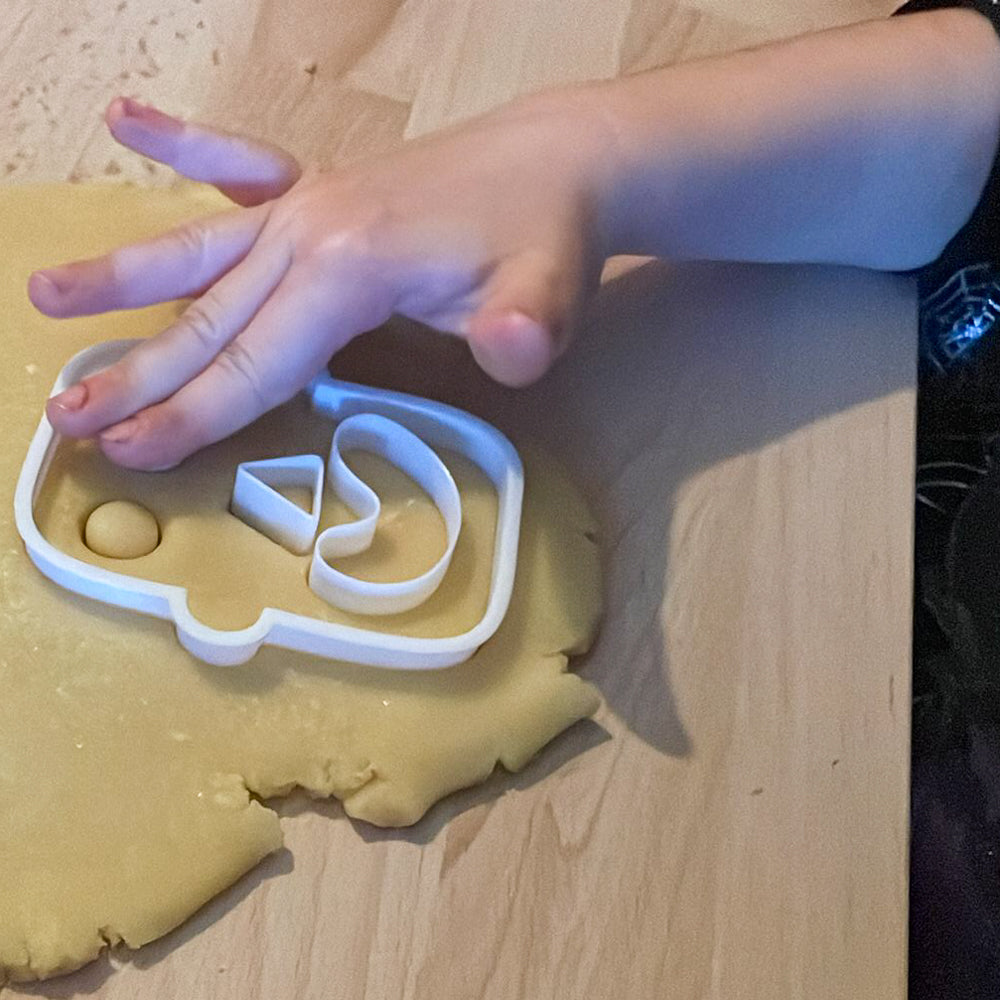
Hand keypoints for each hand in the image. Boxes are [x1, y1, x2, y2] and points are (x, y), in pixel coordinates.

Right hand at [32, 94, 608, 468]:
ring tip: (48, 295)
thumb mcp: (549, 293)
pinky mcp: (323, 188)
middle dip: (138, 375)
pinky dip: (184, 146)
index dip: (192, 414)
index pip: (256, 361)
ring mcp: (310, 201)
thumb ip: (524, 330)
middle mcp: (309, 229)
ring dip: (124, 275)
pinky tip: (128, 120)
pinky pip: (239, 163)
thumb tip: (511, 352)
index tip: (127, 451)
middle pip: (210, 317)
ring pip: (200, 246)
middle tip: (67, 416)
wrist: (563, 158)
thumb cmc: (548, 233)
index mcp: (348, 267)